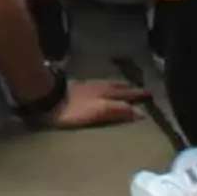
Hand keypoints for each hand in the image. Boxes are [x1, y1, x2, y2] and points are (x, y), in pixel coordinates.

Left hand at [24, 73, 148, 131]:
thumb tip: (140, 112)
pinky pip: (98, 84)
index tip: (150, 96)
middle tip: (143, 89)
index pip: (125, 95)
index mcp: (105, 93)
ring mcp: (87, 86)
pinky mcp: (76, 87)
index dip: (137, 97)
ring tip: (126, 86)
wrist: (46, 97)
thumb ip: (117, 111)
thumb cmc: (72, 109)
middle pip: (118, 87)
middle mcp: (98, 87)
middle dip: (131, 89)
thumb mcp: (98, 112)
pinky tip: (102, 88)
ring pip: (108, 84)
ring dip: (119, 85)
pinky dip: (107, 85)